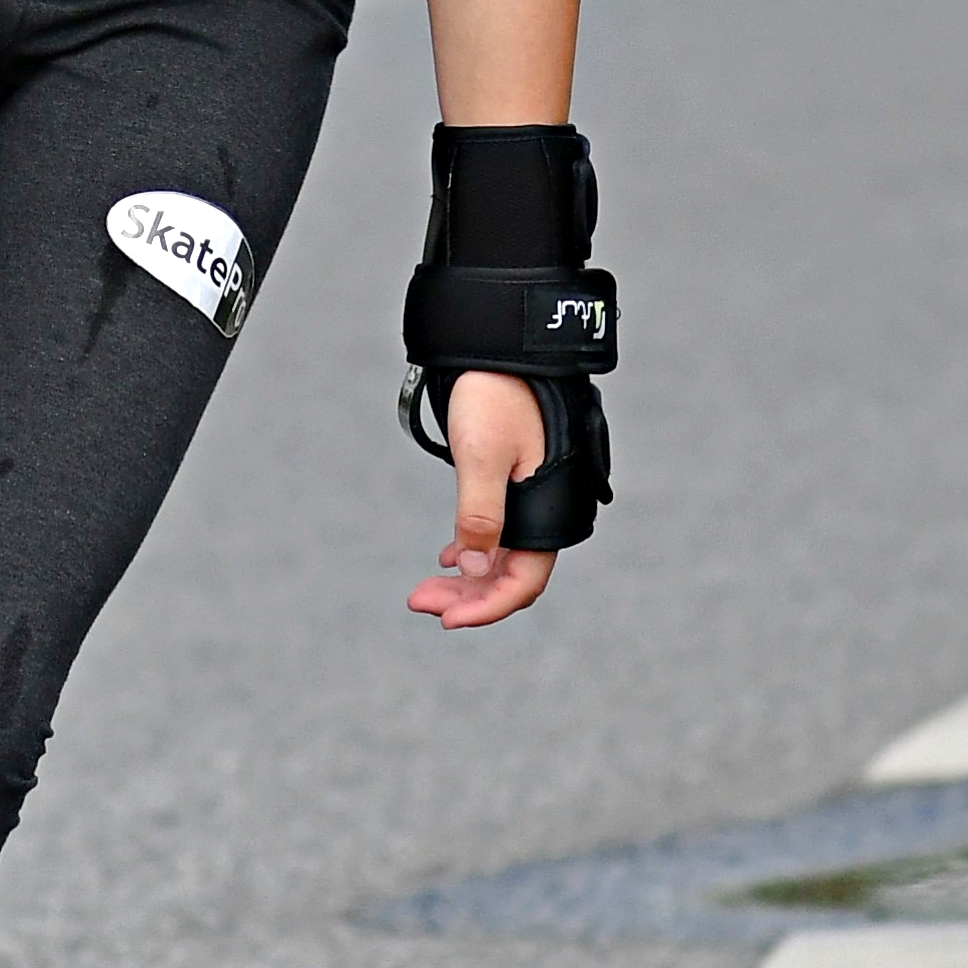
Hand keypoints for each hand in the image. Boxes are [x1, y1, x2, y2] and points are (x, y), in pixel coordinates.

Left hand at [407, 369, 558, 628]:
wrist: (499, 347)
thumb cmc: (496, 395)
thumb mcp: (482, 455)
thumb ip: (479, 514)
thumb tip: (471, 571)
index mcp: (549, 511)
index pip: (522, 582)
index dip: (485, 608)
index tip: (445, 621)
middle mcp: (544, 511)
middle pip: (508, 576)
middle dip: (466, 598)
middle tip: (418, 602)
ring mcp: (529, 498)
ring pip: (499, 557)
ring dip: (466, 578)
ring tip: (424, 589)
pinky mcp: (513, 482)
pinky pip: (497, 533)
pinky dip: (472, 550)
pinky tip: (449, 558)